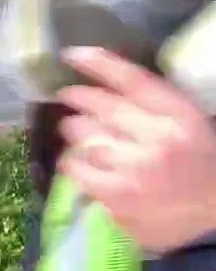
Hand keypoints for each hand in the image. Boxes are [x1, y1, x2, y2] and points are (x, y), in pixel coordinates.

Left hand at [56, 47, 215, 252]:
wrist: (214, 216)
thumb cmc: (200, 166)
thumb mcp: (188, 124)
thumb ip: (153, 105)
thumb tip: (106, 84)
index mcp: (180, 117)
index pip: (133, 80)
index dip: (98, 64)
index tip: (73, 54)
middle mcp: (157, 139)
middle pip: (101, 107)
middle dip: (78, 98)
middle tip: (69, 97)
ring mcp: (134, 170)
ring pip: (84, 138)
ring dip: (76, 132)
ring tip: (75, 130)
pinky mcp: (116, 197)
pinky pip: (77, 170)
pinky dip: (73, 164)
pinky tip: (77, 162)